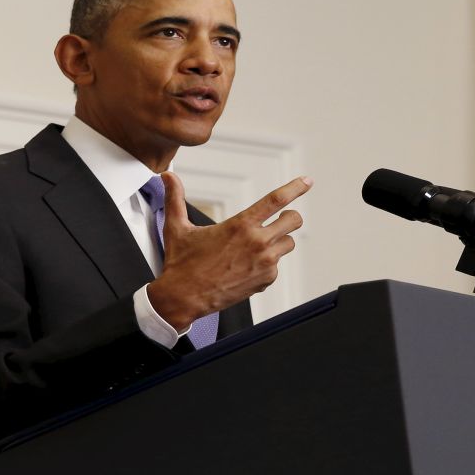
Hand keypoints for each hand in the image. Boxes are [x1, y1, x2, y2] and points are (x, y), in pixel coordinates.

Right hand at [147, 171, 312, 330]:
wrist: (184, 298)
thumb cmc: (182, 264)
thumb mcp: (177, 227)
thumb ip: (175, 198)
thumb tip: (167, 177)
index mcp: (240, 225)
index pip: (276, 200)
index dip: (295, 188)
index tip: (307, 181)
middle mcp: (257, 243)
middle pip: (293, 221)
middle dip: (290, 217)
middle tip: (279, 219)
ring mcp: (264, 263)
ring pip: (289, 243)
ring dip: (279, 241)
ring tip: (258, 246)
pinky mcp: (265, 280)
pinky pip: (277, 266)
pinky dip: (268, 264)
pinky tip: (248, 266)